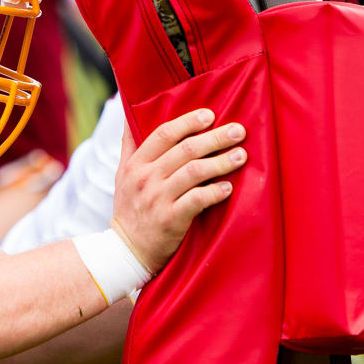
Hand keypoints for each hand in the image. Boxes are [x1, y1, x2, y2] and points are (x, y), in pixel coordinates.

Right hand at [110, 109, 246, 273]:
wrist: (126, 250)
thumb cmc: (130, 207)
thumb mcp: (122, 173)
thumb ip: (129, 143)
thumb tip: (129, 113)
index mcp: (136, 164)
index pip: (164, 134)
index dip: (189, 122)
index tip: (211, 115)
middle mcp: (145, 178)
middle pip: (185, 150)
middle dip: (215, 138)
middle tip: (238, 131)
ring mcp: (157, 199)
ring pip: (194, 172)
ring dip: (221, 162)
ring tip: (241, 156)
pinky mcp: (170, 219)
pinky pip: (197, 200)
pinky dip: (215, 192)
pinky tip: (229, 187)